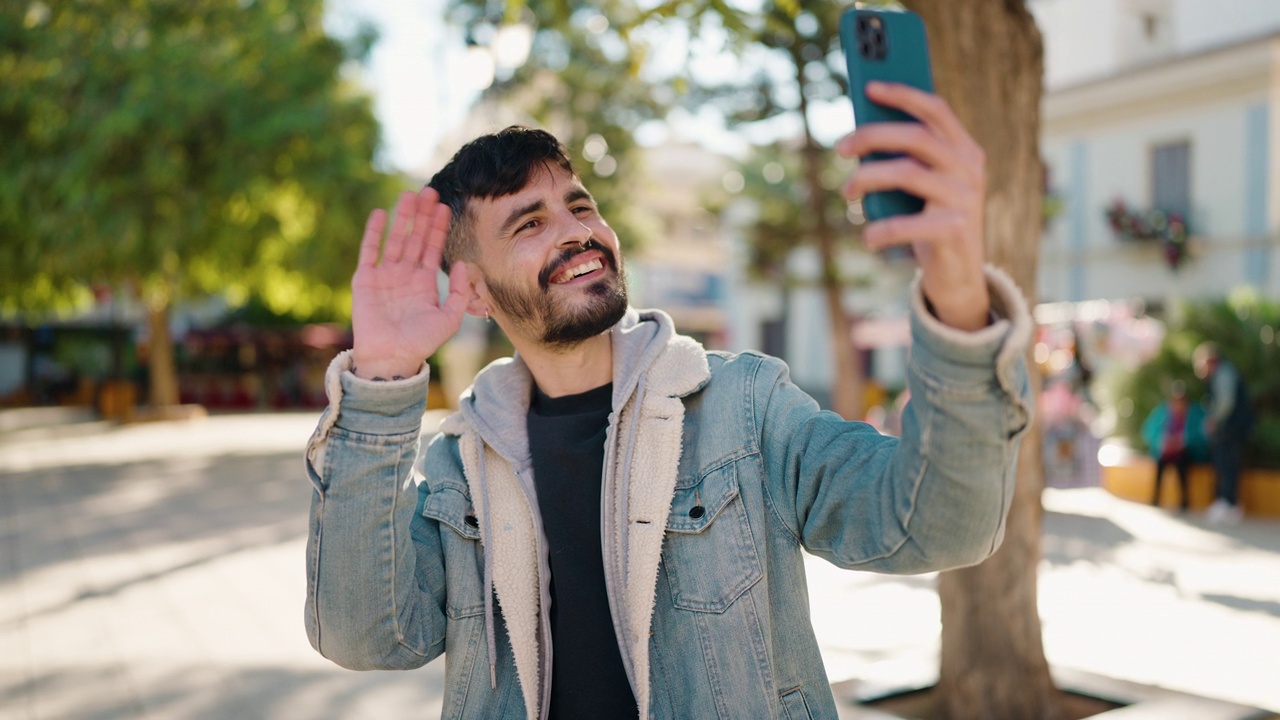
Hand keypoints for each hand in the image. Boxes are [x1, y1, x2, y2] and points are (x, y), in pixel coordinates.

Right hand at [350, 187, 469, 379]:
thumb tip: (460, 263)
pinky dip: (373, 232)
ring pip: (395, 239)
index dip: (438, 228)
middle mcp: (405, 276)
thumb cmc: (421, 343)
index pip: (432, 249)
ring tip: (409, 195)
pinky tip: (380, 213)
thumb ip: (459, 292)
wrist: (391, 358)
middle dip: (422, 216)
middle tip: (429, 191)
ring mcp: (385, 276)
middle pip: (415, 238)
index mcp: (424, 284)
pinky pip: (369, 251)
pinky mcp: (365, 280)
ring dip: (402, 217)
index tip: (445, 207)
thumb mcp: (449, 318)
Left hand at [838, 81, 989, 330]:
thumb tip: (858, 138)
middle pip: (916, 137)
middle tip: (840, 147)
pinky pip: (909, 223)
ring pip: (908, 173)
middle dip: (872, 136)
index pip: (936, 110)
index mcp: (965, 150)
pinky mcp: (956, 232)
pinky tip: (868, 237)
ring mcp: (965, 200)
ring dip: (868, 179)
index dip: (903, 94)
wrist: (959, 277)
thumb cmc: (930, 223)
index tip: (869, 88)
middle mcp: (970, 169)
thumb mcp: (921, 187)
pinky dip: (882, 229)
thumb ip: (905, 160)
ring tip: (847, 192)